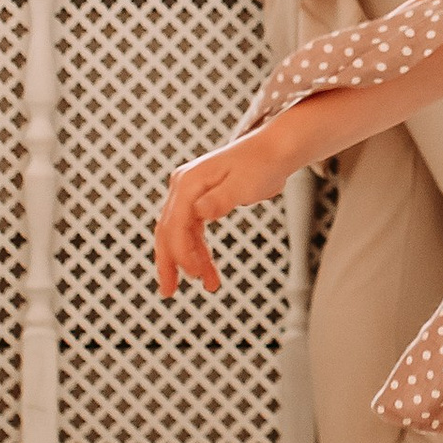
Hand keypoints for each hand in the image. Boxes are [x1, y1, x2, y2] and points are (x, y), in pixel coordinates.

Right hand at [155, 126, 292, 295]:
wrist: (275, 151)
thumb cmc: (262, 164)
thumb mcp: (244, 183)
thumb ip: (221, 199)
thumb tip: (201, 211)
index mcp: (189, 182)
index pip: (176, 224)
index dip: (182, 253)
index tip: (196, 274)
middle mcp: (184, 186)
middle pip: (167, 230)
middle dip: (168, 262)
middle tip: (169, 292)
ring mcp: (191, 194)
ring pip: (181, 234)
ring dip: (190, 261)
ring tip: (208, 284)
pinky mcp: (201, 201)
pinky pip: (193, 231)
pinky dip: (199, 251)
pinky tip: (207, 268)